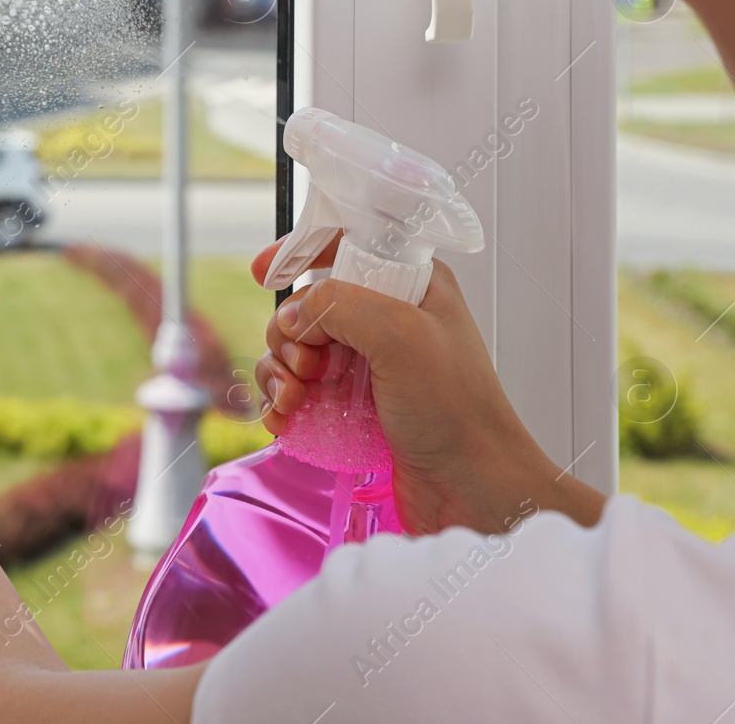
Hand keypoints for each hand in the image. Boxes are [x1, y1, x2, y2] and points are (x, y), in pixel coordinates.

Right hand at [250, 237, 604, 534]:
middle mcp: (387, 320)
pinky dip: (282, 403)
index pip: (344, 245)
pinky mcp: (352, 407)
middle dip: (289, 334)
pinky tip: (284, 420)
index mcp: (410, 285)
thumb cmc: (456, 410)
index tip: (262, 271)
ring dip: (280, 373)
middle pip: (307, 305)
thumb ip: (337, 306)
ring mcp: (367, 365)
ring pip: (296, 350)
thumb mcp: (400, 335)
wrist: (472, 489)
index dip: (299, 251)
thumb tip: (291, 317)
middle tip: (306, 366)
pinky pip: (298, 392)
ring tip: (293, 402)